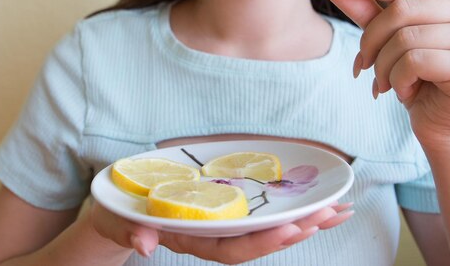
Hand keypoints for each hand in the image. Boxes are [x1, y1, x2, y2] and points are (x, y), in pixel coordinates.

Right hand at [90, 199, 352, 262]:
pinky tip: (308, 201)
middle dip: (297, 228)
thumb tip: (145, 244)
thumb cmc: (115, 215)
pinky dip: (285, 207)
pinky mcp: (222, 210)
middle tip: (333, 214)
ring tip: (335, 211)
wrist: (114, 213)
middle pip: (259, 240)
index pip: (233, 248)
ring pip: (264, 228)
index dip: (265, 241)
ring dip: (300, 220)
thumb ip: (126, 231)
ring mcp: (218, 224)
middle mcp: (210, 236)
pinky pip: (257, 213)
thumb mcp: (115, 220)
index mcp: (191, 239)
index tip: (295, 228)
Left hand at [319, 0, 449, 150]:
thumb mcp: (388, 42)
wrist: (442, 128)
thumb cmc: (419, 81)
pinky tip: (406, 92)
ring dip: (383, 66)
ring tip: (386, 84)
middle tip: (362, 66)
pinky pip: (415, 61)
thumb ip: (368, 12)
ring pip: (405, 38)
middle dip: (370, 41)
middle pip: (401, 10)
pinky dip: (398, 80)